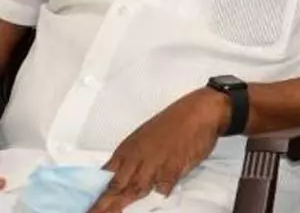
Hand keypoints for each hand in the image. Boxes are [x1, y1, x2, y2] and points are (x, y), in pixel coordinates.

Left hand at [88, 88, 228, 212]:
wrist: (199, 111)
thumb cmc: (174, 121)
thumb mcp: (146, 136)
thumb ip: (133, 157)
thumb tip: (124, 175)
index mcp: (128, 149)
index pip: (106, 175)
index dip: (96, 194)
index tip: (86, 207)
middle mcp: (138, 158)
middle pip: (116, 187)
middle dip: (103, 205)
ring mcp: (155, 164)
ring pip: (134, 191)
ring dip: (121, 206)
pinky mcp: (173, 168)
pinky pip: (161, 189)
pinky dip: (155, 198)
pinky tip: (150, 205)